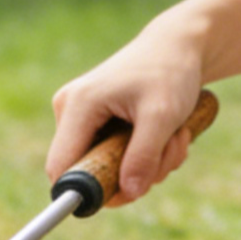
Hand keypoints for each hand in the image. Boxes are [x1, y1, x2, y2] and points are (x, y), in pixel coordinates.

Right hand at [47, 24, 205, 207]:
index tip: (129, 193)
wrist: (178, 46)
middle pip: (90, 172)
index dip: (89, 191)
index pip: (62, 168)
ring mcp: (81, 117)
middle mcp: (70, 111)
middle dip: (134, 173)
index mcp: (78, 105)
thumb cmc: (170, 72)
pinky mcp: (95, 122)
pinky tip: (167, 134)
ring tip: (175, 137)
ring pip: (108, 168)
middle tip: (169, 153)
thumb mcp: (162, 115)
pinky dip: (146, 155)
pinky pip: (115, 158)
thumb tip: (128, 193)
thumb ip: (144, 156)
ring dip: (149, 165)